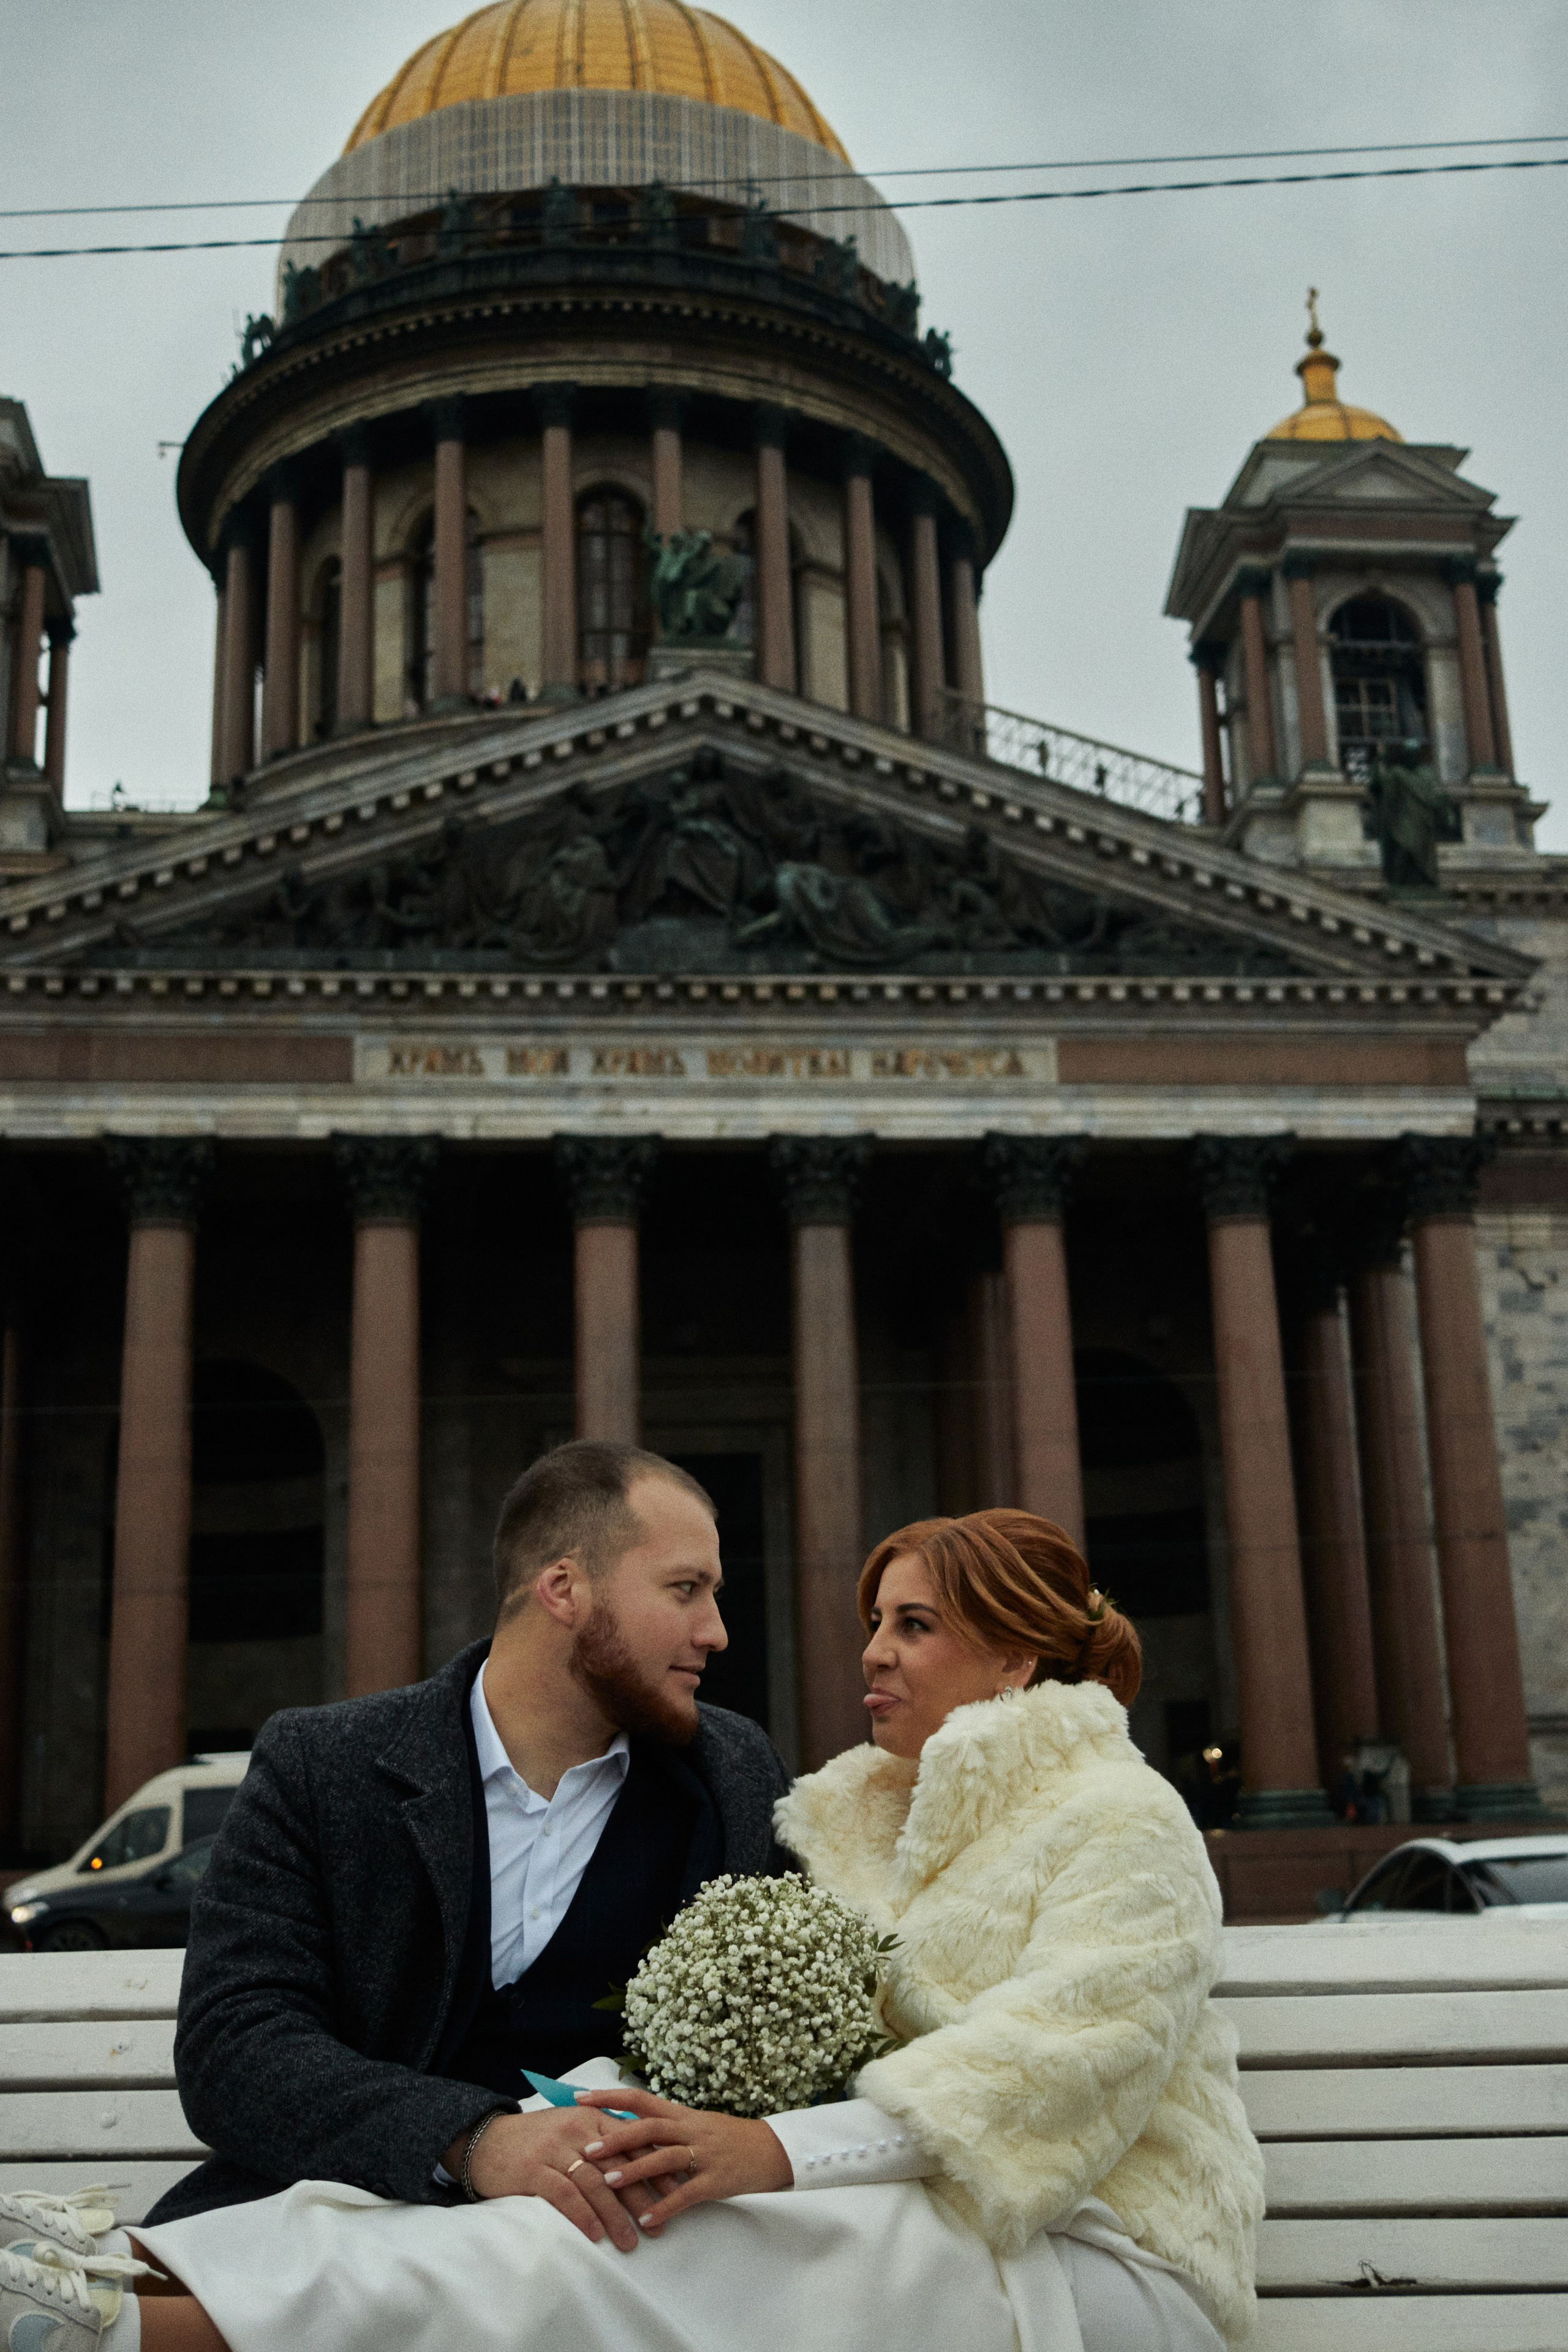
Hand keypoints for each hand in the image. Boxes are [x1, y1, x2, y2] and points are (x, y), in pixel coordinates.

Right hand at [441, 2107, 680, 2250]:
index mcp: (590, 2116)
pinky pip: (564, 2194)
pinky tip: (595, 2236)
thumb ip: (601, 2140)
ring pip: (594, 2183)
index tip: (675, 2192)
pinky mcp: (533, 2169)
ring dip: (615, 2215)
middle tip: (659, 2224)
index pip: (632, 2141)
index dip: (655, 2167)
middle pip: (617, 2165)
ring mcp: (554, 2149)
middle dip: (641, 2196)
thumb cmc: (536, 2139)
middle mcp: (576, 2129)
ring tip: (630, 2241)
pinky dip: (582, 2216)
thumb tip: (640, 2163)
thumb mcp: (571, 2129)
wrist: (486, 2140)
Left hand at [573, 2086, 791, 2232]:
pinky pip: (687, 2194)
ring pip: (665, 2158)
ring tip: (608, 2184)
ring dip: (635, 2171)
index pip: (642, 2099)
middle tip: (588, 2149)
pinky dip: (665, 2207)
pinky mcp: (717, 2181)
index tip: (581, 2098)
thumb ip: (667, 2127)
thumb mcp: (698, 2125)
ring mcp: (705, 2155)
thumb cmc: (730, 2138)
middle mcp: (691, 2130)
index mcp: (683, 2115)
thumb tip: (626, 2131)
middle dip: (617, 2138)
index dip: (610, 2096)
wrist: (773, 2150)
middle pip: (649, 2127)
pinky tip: (646, 2220)